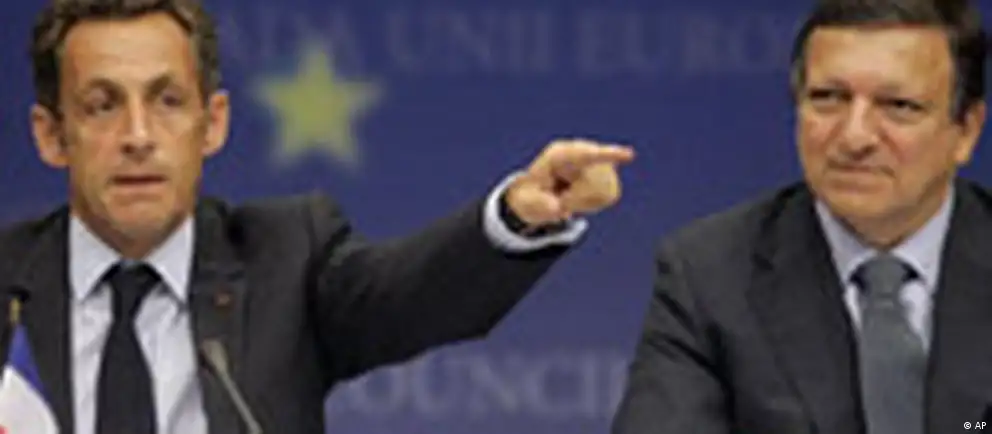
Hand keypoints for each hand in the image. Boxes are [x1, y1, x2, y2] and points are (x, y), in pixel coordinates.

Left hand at [505, 139, 634, 226]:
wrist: (541, 190)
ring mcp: (598, 161)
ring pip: (605, 191)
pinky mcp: (609, 174)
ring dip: (586, 201)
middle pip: (596, 183)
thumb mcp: (527, 201)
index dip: (608, 155)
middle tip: (562, 199)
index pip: (587, 155)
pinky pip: (610, 196)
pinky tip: (581, 196)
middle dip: (579, 199)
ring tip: (570, 195)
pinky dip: (594, 203)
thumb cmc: (533, 194)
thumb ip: (538, 204)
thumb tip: (557, 207)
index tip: (629, 155)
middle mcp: (583, 151)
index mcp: (559, 154)